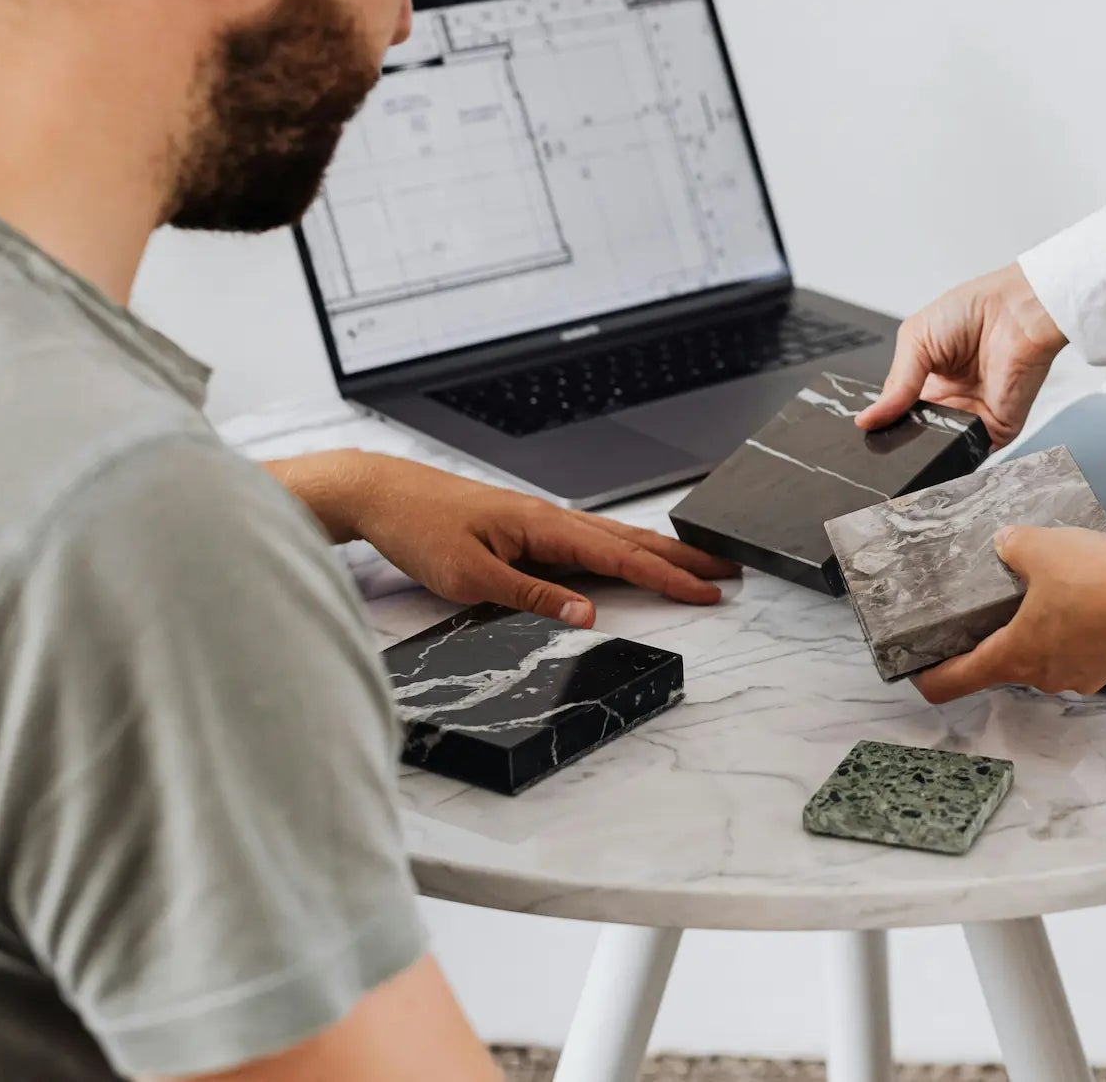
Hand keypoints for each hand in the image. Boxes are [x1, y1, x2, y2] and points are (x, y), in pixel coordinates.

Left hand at [269, 452, 738, 625]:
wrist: (379, 492)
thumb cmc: (418, 527)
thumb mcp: (471, 576)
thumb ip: (533, 596)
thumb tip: (588, 613)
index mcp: (545, 525)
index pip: (621, 556)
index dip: (668, 577)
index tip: (708, 591)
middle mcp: (549, 518)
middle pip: (630, 541)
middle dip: (681, 559)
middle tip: (727, 571)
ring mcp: (538, 520)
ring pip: (612, 538)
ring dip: (656, 553)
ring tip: (694, 564)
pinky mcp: (523, 527)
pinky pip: (587, 540)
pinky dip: (622, 549)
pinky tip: (629, 557)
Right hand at [857, 264, 1067, 447]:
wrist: (1015, 311)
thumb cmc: (971, 311)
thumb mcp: (915, 340)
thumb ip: (894, 385)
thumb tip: (866, 419)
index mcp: (926, 382)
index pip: (898, 414)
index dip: (883, 424)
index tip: (868, 433)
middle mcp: (949, 403)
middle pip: (917, 437)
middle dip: (902, 443)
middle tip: (884, 445)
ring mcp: (972, 418)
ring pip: (941, 450)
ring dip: (926, 452)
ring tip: (911, 445)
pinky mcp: (996, 430)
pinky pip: (972, 453)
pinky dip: (956, 457)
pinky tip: (939, 448)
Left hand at [913, 526, 1105, 702]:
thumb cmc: (1098, 574)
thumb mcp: (1036, 547)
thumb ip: (1011, 547)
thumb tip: (1006, 544)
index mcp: (1016, 655)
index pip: (955, 682)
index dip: (930, 678)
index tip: (918, 671)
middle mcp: (1046, 676)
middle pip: (1006, 666)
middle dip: (1000, 638)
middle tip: (998, 608)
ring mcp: (1082, 675)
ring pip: (1049, 658)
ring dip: (1044, 634)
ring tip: (1053, 595)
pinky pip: (1084, 652)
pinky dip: (1080, 632)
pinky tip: (1089, 601)